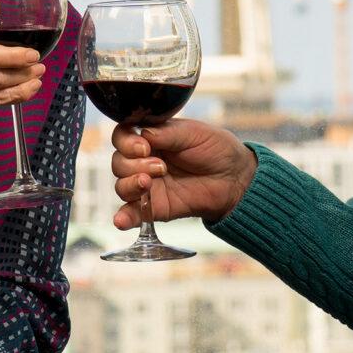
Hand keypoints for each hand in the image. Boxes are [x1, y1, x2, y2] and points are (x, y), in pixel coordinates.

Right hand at [111, 118, 258, 225]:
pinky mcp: (154, 208)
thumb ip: (166, 133)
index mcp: (150, 139)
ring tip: (150, 183)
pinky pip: (131, 214)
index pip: (122, 137)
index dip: (126, 141)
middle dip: (133, 164)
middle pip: (118, 162)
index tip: (144, 146)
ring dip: (130, 184)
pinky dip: (123, 217)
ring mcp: (148, 186)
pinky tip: (122, 220)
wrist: (235, 178)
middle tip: (161, 166)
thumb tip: (141, 134)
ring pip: (121, 186)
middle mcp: (144, 162)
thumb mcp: (193, 132)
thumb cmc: (216, 150)